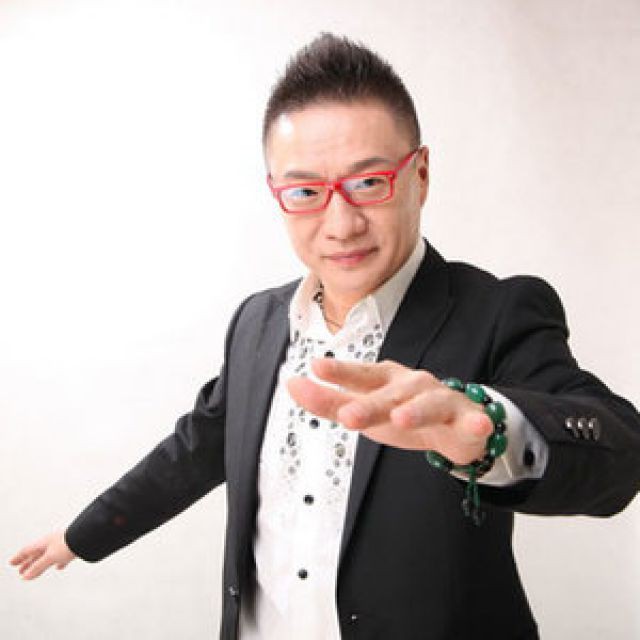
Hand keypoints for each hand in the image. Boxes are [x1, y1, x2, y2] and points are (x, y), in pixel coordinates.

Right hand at [10, 530, 75, 579]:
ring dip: (40, 564)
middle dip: (27, 563)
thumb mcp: (50, 557)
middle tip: (20, 571)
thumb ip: (37, 567)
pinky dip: (57, 563)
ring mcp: (62, 545)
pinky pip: (61, 557)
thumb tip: (25, 577)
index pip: (27, 550)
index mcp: (44, 542)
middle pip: (36, 554)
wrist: (89, 536)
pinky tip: (59, 567)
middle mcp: (52, 542)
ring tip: (34, 572)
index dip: (19, 557)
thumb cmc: (69, 543)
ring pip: (47, 556)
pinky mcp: (72, 549)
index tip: (11, 563)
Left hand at [287, 358, 492, 464]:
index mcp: (385, 381)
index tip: (317, 365)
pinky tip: (480, 423)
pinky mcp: (467, 418)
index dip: (341, 371)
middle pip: (389, 395)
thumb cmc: (402, 412)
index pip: (361, 375)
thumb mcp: (364, 409)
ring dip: (416, 410)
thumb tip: (291, 384)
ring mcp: (440, 399)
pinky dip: (477, 420)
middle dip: (370, 405)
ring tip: (402, 418)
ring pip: (428, 404)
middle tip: (348, 416)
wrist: (455, 425)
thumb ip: (327, 400)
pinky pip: (472, 420)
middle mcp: (411, 385)